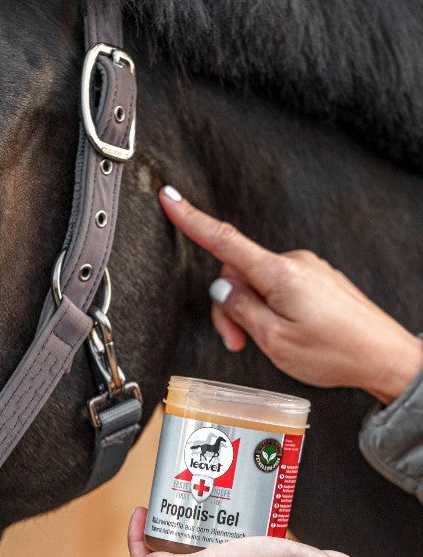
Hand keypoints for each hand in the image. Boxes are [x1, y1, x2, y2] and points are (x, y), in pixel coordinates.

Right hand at [159, 186, 422, 404]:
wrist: (387, 358)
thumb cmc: (336, 353)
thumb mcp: (275, 340)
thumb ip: (240, 310)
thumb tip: (221, 288)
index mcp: (279, 274)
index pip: (224, 241)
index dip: (191, 219)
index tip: (170, 198)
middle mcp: (295, 263)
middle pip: (237, 272)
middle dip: (230, 306)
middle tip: (238, 341)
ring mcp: (308, 269)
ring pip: (257, 282)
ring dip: (251, 311)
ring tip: (265, 341)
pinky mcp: (318, 279)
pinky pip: (278, 286)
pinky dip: (270, 308)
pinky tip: (285, 331)